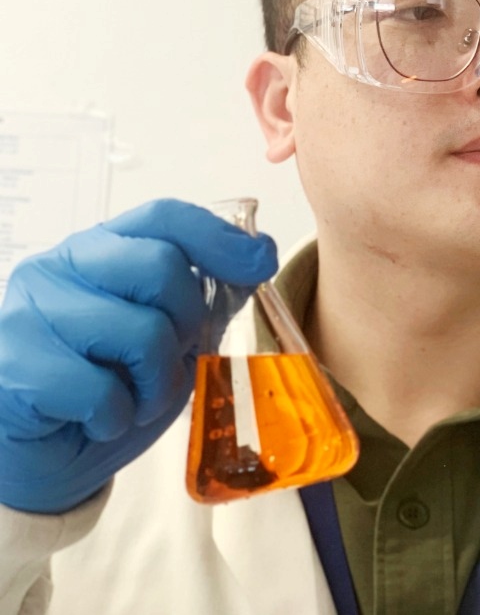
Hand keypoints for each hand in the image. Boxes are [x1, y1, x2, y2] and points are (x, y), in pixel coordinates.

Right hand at [0, 200, 276, 513]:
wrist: (39, 457)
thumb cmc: (102, 392)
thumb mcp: (167, 343)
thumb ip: (201, 303)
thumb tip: (255, 258)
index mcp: (99, 252)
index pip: (164, 218)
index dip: (219, 237)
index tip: (258, 261)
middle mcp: (59, 268)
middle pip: (161, 267)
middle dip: (186, 324)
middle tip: (167, 363)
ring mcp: (30, 313)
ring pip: (141, 332)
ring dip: (156, 384)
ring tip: (133, 399)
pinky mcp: (15, 365)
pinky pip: (102, 390)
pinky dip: (116, 417)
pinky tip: (98, 420)